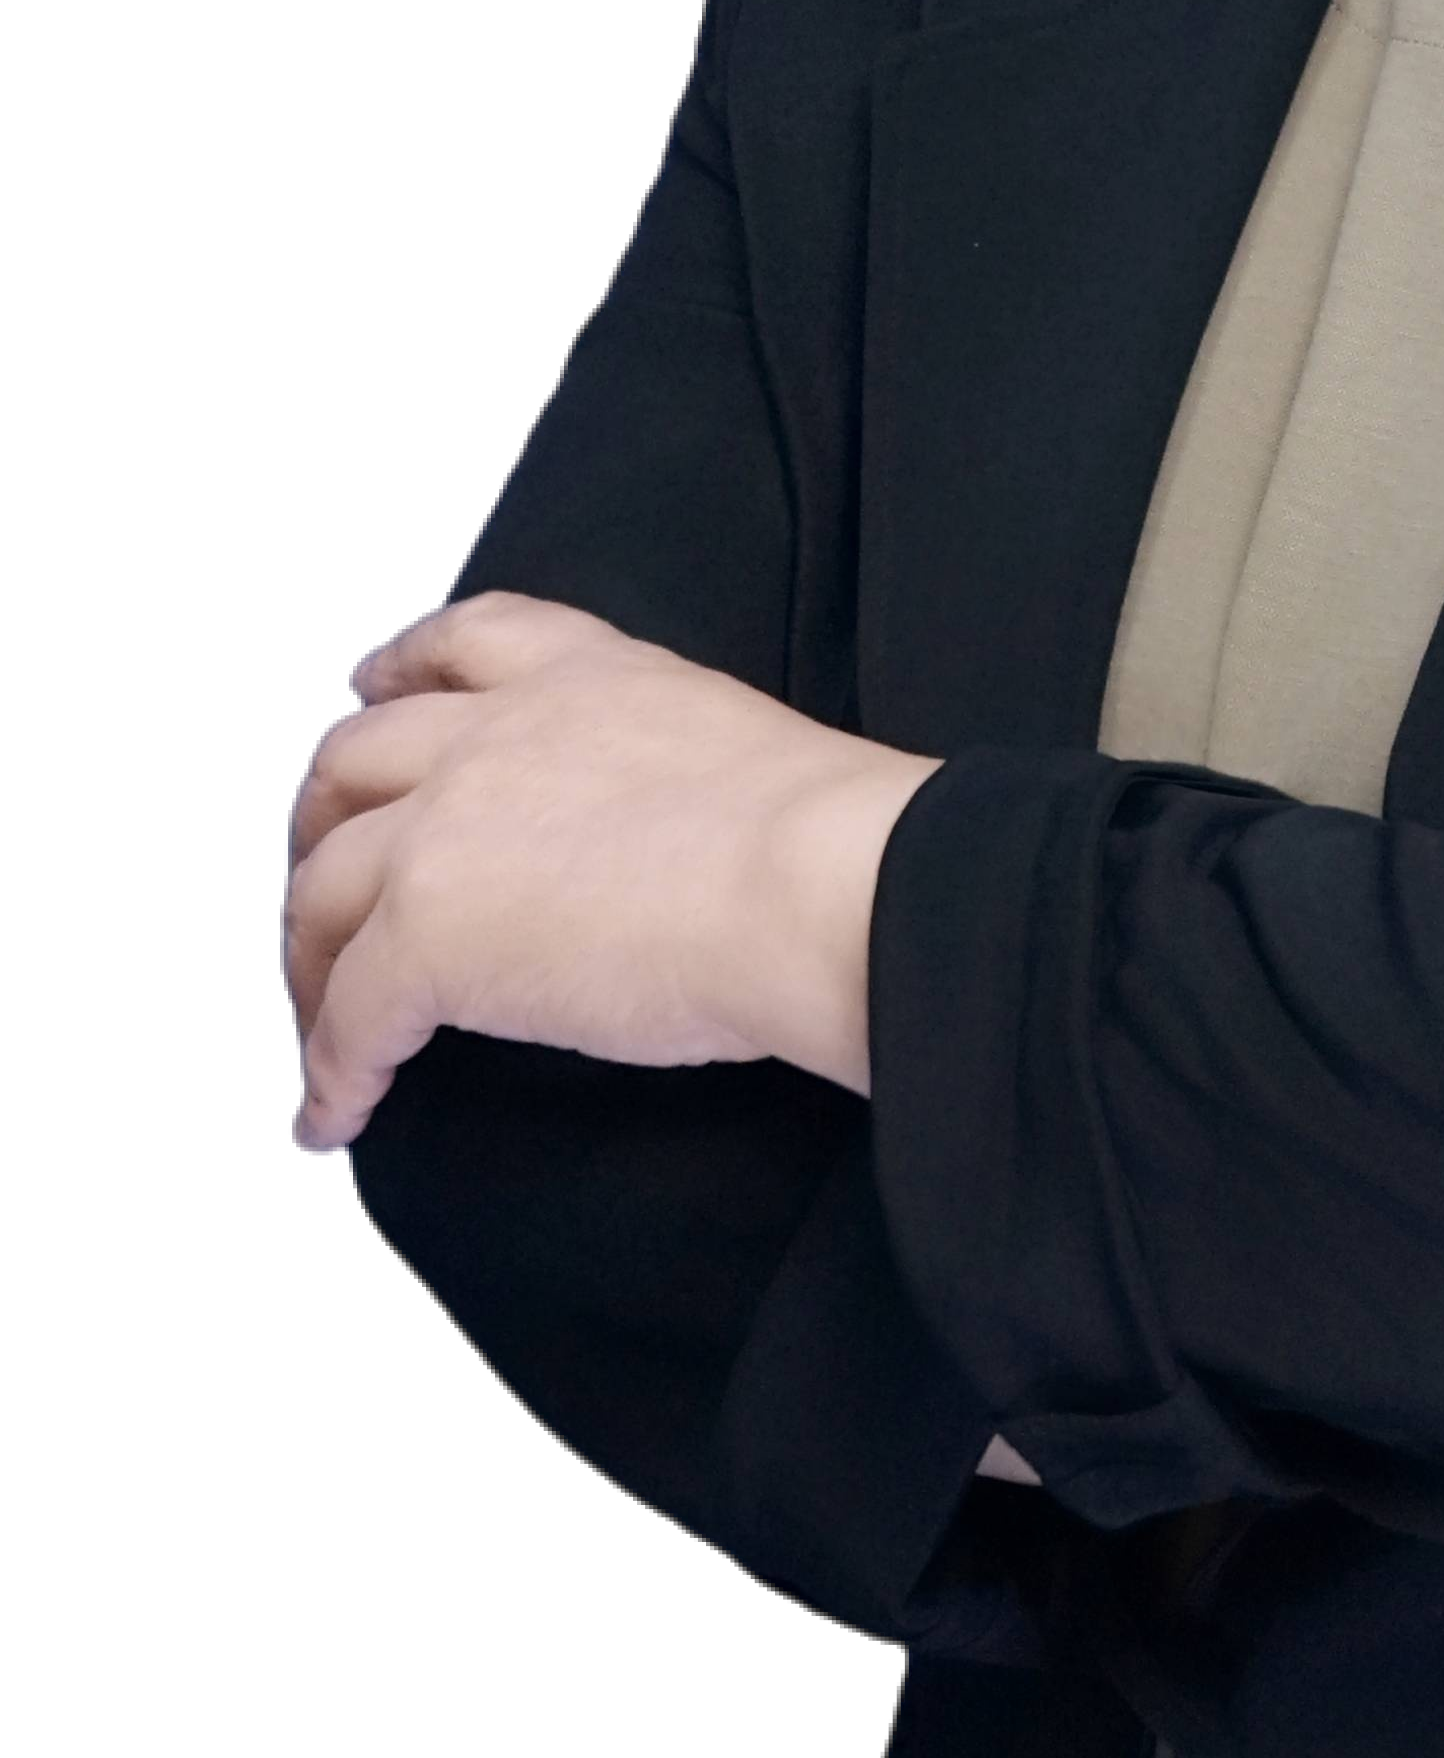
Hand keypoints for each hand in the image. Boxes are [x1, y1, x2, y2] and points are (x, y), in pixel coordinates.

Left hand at [282, 592, 939, 1152]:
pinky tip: (333, 1118)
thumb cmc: (818, 834)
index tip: (368, 688)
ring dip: (310, 960)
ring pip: (324, 889)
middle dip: (321, 823)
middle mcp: (493, 735)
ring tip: (322, 1023)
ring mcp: (444, 831)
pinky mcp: (425, 937)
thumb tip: (649, 846)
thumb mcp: (720, 742)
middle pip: (352, 761)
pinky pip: (347, 1018)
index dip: (400, 667)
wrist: (811, 880)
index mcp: (585, 674)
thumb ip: (649, 766)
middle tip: (326, 888)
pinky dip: (330, 1074)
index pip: (464, 639)